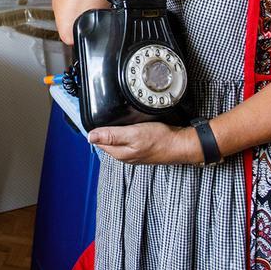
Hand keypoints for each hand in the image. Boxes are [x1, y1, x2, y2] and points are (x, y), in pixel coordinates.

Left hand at [87, 122, 201, 164]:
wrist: (180, 145)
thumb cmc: (160, 140)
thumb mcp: (133, 134)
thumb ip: (111, 136)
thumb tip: (90, 136)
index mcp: (119, 153)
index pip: (98, 141)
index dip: (97, 128)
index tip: (98, 117)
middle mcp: (125, 155)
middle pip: (107, 141)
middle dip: (105, 129)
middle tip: (108, 114)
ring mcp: (133, 152)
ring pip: (118, 140)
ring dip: (116, 130)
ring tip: (119, 119)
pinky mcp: (142, 148)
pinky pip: (128, 139)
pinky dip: (127, 132)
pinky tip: (132, 125)